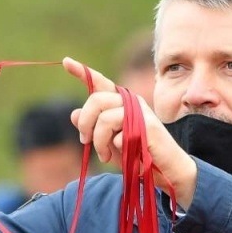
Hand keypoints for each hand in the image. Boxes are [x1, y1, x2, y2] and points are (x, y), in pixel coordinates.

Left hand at [63, 58, 198, 207]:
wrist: (166, 170)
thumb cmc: (138, 155)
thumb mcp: (109, 142)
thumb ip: (93, 127)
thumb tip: (73, 114)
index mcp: (121, 102)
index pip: (100, 83)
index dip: (82, 72)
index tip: (66, 61)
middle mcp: (131, 102)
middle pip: (96, 100)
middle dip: (85, 123)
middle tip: (85, 141)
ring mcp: (141, 113)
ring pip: (104, 119)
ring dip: (98, 142)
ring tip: (104, 156)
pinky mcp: (147, 127)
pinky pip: (118, 137)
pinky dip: (116, 151)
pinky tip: (127, 158)